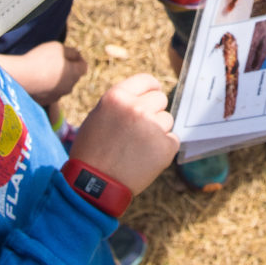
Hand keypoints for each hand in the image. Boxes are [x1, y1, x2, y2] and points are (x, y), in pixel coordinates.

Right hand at [0, 42, 86, 105]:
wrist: (20, 77)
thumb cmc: (40, 59)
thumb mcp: (58, 48)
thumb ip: (71, 51)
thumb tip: (77, 55)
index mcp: (75, 74)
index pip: (83, 66)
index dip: (78, 59)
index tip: (69, 54)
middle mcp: (69, 87)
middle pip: (72, 76)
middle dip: (67, 68)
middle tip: (54, 60)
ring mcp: (57, 96)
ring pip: (61, 85)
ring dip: (56, 78)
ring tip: (43, 69)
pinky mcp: (45, 101)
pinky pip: (49, 92)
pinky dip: (46, 86)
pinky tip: (36, 79)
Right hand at [69, 74, 177, 194]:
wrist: (95, 184)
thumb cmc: (93, 151)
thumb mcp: (97, 116)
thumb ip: (121, 103)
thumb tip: (144, 95)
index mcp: (117, 97)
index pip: (147, 80)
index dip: (151, 88)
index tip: (153, 94)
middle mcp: (136, 108)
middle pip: (160, 99)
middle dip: (153, 111)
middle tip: (140, 129)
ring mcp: (153, 127)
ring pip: (167, 119)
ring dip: (157, 130)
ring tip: (138, 147)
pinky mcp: (165, 146)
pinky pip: (173, 139)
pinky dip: (163, 148)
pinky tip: (146, 157)